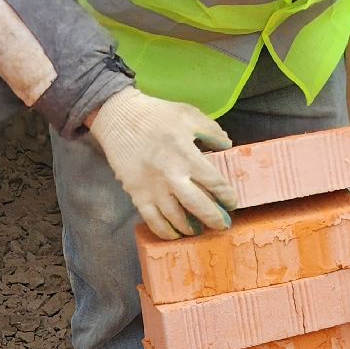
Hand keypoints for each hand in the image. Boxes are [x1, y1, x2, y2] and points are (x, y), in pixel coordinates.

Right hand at [87, 87, 237, 239]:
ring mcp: (153, 188)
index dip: (227, 196)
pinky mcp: (137, 194)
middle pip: (198, 206)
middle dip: (214, 219)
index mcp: (188, 156)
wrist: (118, 118)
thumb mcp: (189, 114)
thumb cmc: (156, 115)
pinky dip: (165, 232)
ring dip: (191, 228)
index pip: (215, 183)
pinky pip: (153, 221)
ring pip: (176, 218)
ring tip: (199, 230)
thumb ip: (212, 130)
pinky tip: (174, 234)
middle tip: (222, 225)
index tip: (231, 203)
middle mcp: (172, 176)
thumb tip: (227, 145)